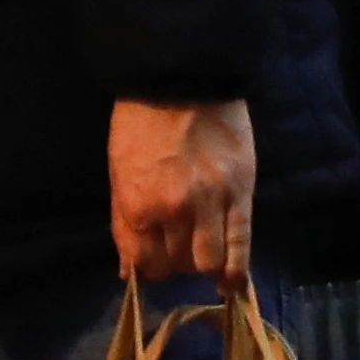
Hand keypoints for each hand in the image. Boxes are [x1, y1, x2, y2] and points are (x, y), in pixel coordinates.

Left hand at [107, 96, 255, 284]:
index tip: (154, 259)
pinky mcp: (241, 193)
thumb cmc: (140, 122)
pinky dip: (236, 269)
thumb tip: (128, 271)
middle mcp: (174, 212)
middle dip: (175, 263)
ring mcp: (210, 204)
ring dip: (202, 265)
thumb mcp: (118, 171)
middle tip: (177, 248)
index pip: (145, 265)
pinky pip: (240, 244)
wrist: (181, 78)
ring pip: (208, 261)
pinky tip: (231, 281)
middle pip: (177, 265)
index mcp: (137, 206)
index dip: (149, 268)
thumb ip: (123, 224)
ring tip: (201, 252)